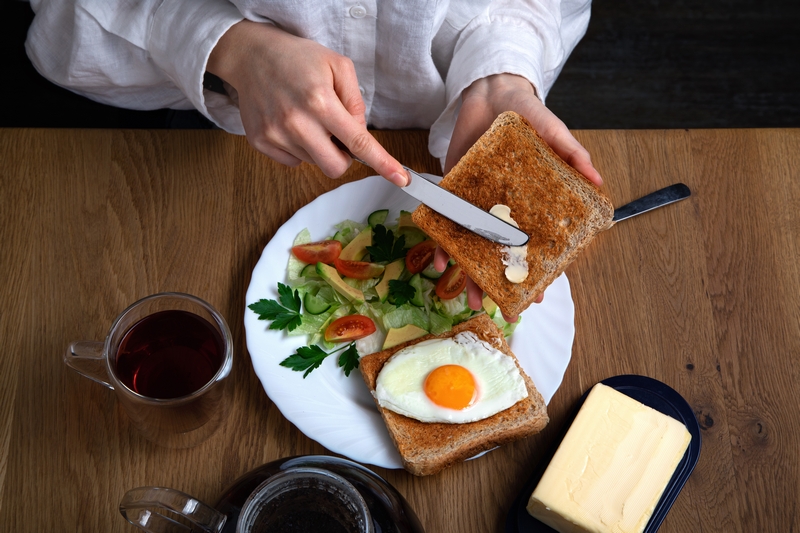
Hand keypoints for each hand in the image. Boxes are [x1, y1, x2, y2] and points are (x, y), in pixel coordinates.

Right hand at [207, 21, 407, 185]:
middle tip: (336, 132)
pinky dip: (299, 148)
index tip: (400, 179)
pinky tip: (290, 123)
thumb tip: (360, 133)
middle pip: (336, 167)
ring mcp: (276, 135)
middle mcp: (297, 122)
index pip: (358, 142)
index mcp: (320, 101)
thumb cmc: (298, 58)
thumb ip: (356, 102)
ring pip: (315, 163)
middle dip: (344, 156)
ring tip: (306, 117)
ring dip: (319, 147)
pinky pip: (293, 161)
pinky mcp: (261, 142)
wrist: (251, 55)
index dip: (382, 163)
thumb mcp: (338, 66)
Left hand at [437, 73, 596, 319]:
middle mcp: (505, 210)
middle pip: (503, 254)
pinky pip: (446, 223)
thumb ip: (573, 154)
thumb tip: (598, 181)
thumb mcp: (553, 132)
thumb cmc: (527, 115)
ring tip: (469, 298)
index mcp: (533, 203)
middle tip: (500, 307)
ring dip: (470, 274)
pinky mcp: (453, 193)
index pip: (537, 244)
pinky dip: (441, 242)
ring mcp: (478, 204)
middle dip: (501, 282)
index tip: (539, 295)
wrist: (489, 92)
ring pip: (474, 247)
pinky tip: (439, 260)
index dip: (539, 271)